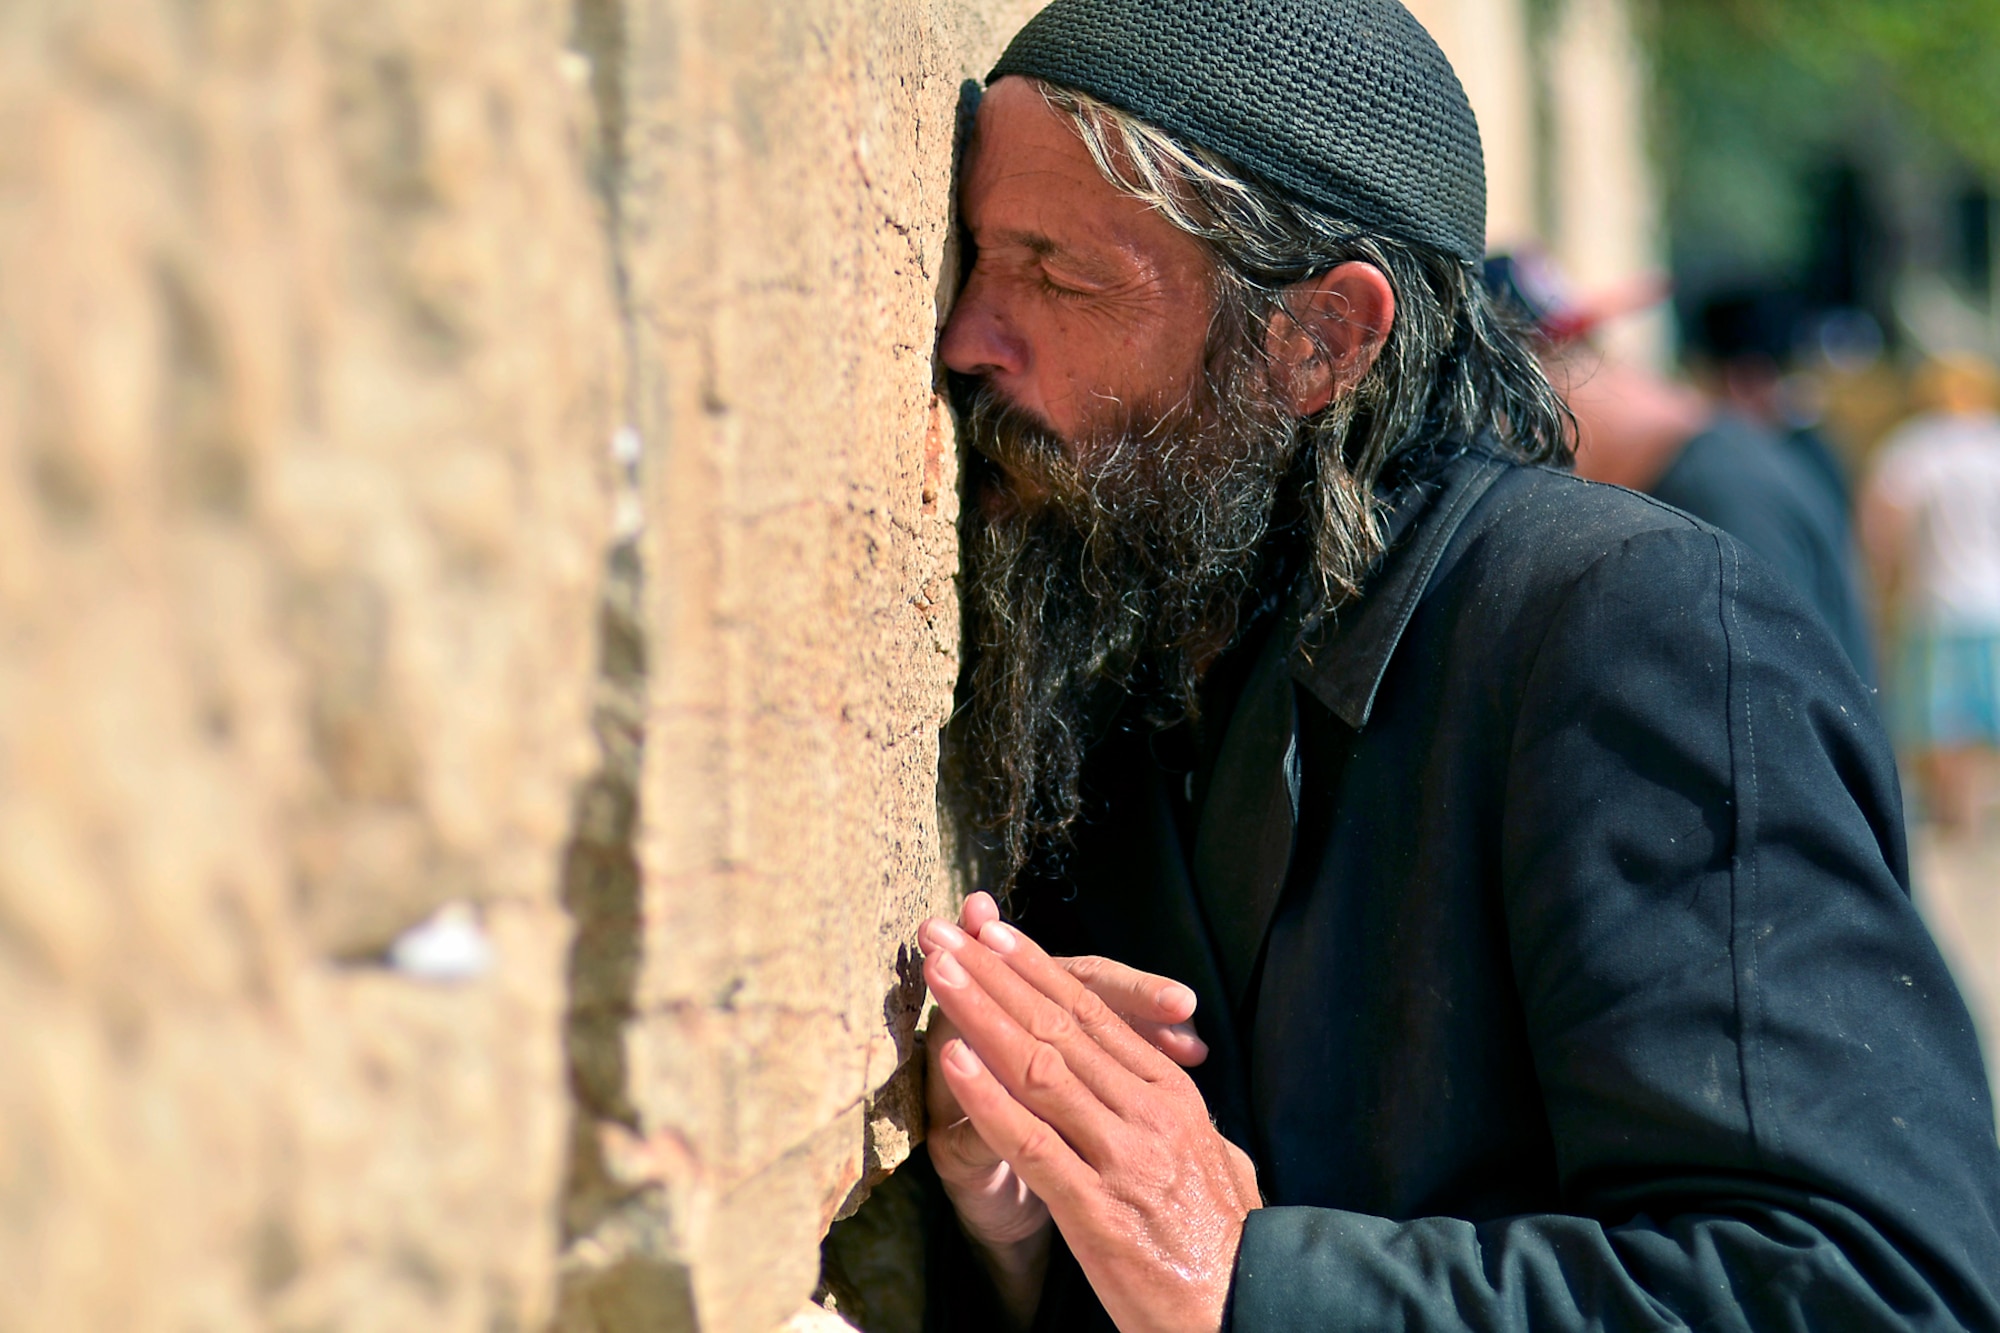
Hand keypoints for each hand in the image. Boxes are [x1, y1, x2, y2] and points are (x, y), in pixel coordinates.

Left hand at [922, 912, 1259, 1332]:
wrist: (1251, 1309)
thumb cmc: (1227, 1244)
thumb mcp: (1219, 1162)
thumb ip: (1187, 1121)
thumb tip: (1182, 1089)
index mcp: (1172, 1095)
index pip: (1094, 1015)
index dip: (1036, 969)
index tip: (993, 933)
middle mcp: (1148, 1113)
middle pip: (1058, 1026)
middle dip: (994, 973)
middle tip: (946, 932)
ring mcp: (1122, 1158)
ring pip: (1038, 1067)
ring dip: (981, 1013)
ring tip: (940, 973)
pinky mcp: (1096, 1209)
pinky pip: (1032, 1142)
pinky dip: (988, 1097)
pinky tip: (954, 1061)